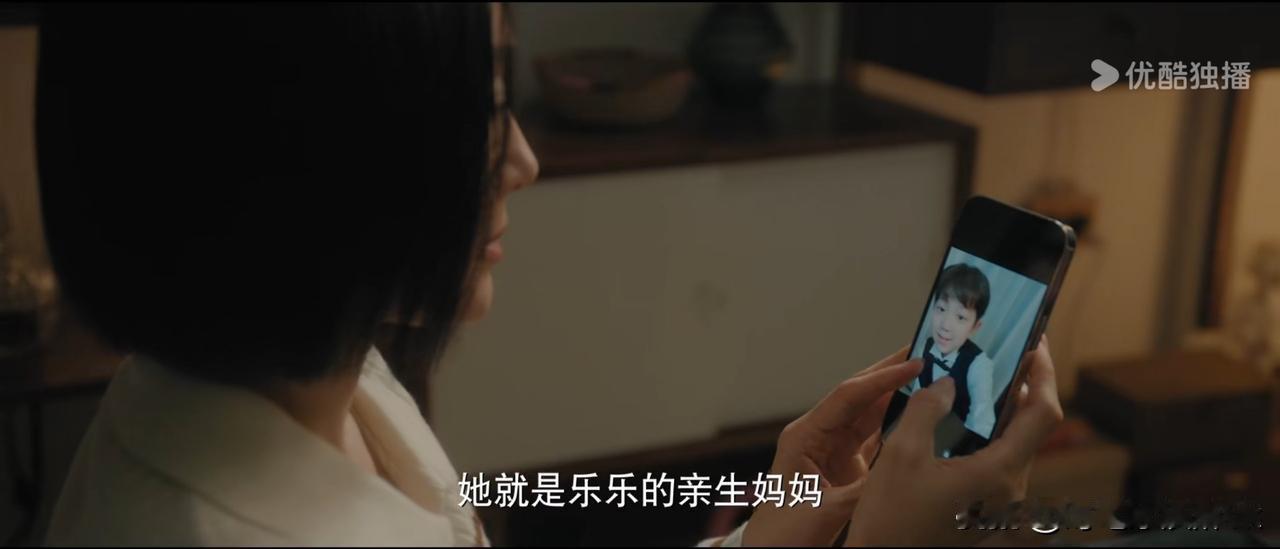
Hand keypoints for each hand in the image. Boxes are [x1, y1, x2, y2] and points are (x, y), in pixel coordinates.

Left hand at [743, 347, 922, 545]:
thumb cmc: (784, 533)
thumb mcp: (826, 510)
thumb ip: (863, 489)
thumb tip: (901, 469)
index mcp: (805, 436)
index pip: (848, 397)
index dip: (882, 378)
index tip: (914, 363)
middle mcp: (818, 435)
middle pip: (859, 397)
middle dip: (891, 374)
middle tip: (926, 352)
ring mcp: (832, 450)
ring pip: (870, 415)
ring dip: (898, 396)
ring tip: (930, 376)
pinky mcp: (844, 466)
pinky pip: (875, 438)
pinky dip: (897, 425)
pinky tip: (919, 414)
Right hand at [844, 336, 1063, 546]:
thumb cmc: (892, 519)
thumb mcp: (901, 454)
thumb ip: (928, 410)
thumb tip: (947, 383)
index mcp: (999, 473)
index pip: (1043, 413)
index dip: (1044, 373)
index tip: (1033, 344)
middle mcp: (1011, 490)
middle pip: (1032, 426)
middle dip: (1021, 386)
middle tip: (1000, 354)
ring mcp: (1003, 503)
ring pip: (1015, 444)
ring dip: (1002, 410)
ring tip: (978, 381)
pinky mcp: (989, 509)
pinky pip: (999, 460)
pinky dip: (989, 433)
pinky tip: (961, 420)